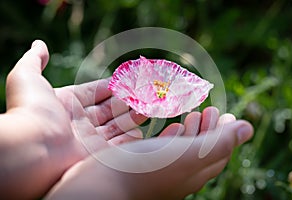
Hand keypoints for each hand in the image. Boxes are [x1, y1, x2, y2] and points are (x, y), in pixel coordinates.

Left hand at [0, 40, 146, 198]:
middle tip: (143, 93)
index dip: (109, 86)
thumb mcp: (27, 77)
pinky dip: (130, 139)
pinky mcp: (97, 156)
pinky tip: (140, 131)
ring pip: (116, 126)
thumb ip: (35, 59)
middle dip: (126, 101)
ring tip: (148, 108)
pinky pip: (118, 146)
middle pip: (107, 109)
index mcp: (66, 103)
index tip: (126, 80)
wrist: (33, 146)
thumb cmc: (32, 109)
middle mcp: (78, 122)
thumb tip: (39, 43)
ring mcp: (88, 140)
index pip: (92, 92)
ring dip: (132, 118)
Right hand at [46, 107, 252, 199]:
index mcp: (193, 172)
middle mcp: (179, 173)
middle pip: (202, 150)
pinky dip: (172, 135)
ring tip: (193, 114)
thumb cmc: (144, 170)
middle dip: (209, 128)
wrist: (101, 187)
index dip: (226, 133)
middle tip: (210, 110)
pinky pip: (164, 150)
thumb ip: (219, 142)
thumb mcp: (187, 155)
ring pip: (183, 148)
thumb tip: (247, 128)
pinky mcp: (143, 164)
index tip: (226, 114)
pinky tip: (172, 127)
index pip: (219, 152)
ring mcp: (160, 170)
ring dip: (191, 130)